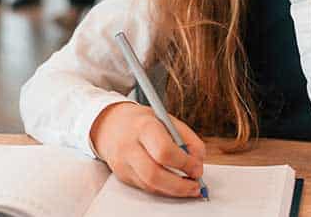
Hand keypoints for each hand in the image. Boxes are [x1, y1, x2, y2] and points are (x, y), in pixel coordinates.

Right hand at [90, 102, 205, 197]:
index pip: (163, 151)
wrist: (111, 124)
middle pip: (154, 175)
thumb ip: (187, 138)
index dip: (184, 163)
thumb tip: (198, 162)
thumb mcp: (166, 119)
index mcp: (143, 127)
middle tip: (195, 186)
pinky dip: (163, 189)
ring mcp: (122, 163)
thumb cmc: (143, 122)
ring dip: (173, 191)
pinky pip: (145, 188)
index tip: (197, 168)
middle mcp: (129, 146)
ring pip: (150, 186)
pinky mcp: (122, 176)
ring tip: (188, 188)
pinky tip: (173, 186)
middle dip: (180, 185)